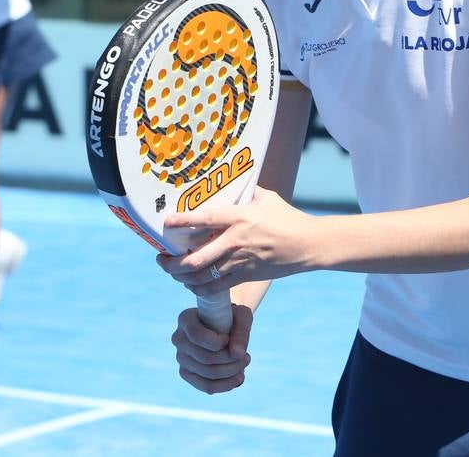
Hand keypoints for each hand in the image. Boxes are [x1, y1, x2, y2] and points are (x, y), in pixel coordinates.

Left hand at [156, 187, 318, 294]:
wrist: (308, 245)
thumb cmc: (286, 217)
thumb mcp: (265, 198)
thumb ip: (244, 191)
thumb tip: (230, 179)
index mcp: (238, 217)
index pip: (205, 218)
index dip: (182, 221)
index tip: (165, 223)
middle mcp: (235, 241)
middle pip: (195, 260)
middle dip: (171, 263)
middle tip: (160, 259)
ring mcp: (240, 262)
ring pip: (202, 278)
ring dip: (182, 278)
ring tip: (173, 272)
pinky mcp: (246, 276)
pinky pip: (216, 289)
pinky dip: (199, 289)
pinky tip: (192, 284)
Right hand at [173, 305, 252, 393]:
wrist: (223, 327)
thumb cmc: (231, 318)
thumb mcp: (241, 316)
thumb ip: (241, 331)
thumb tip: (237, 354)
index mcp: (186, 319)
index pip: (197, 336)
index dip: (217, 342)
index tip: (229, 339)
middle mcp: (178, 339)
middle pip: (205, 358)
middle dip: (231, 360)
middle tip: (246, 356)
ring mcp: (181, 358)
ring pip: (208, 373)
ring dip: (232, 371)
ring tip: (244, 363)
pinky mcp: (186, 373)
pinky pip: (206, 386)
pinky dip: (226, 385)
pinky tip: (239, 377)